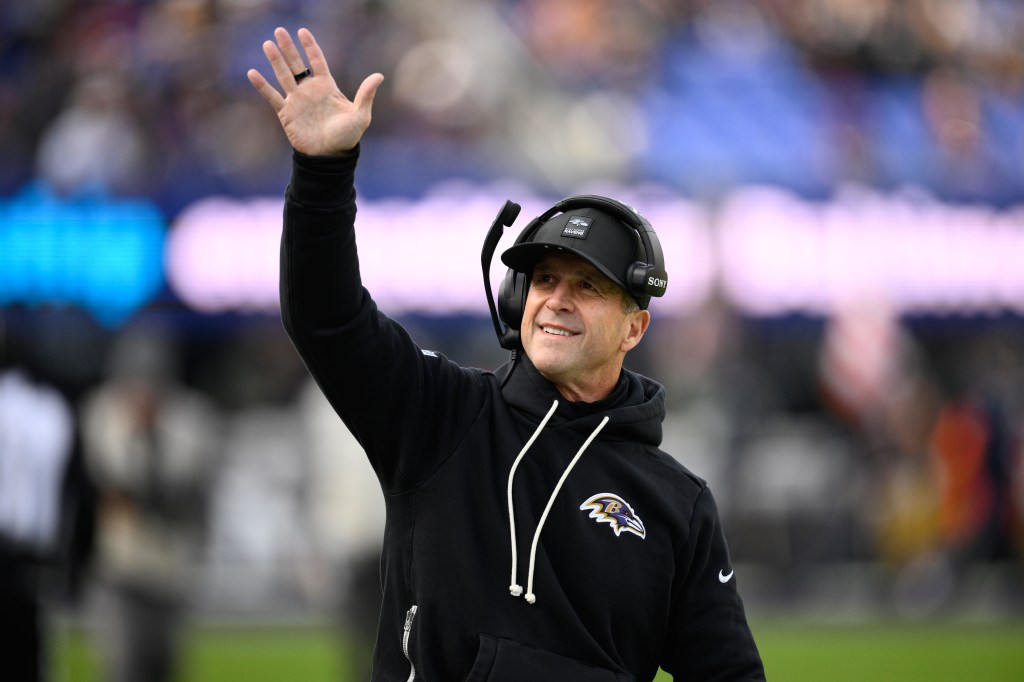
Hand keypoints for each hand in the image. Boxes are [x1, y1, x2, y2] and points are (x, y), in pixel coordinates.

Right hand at [247, 27, 383, 155]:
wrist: (329, 157)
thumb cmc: (347, 137)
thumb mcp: (360, 115)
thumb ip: (366, 94)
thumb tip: (379, 75)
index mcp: (327, 87)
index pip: (317, 61)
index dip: (310, 47)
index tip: (303, 32)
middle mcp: (310, 91)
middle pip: (297, 64)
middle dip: (288, 48)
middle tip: (279, 30)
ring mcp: (297, 101)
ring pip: (284, 76)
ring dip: (275, 60)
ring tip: (267, 44)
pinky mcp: (286, 113)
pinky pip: (272, 96)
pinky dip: (262, 85)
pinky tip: (252, 73)